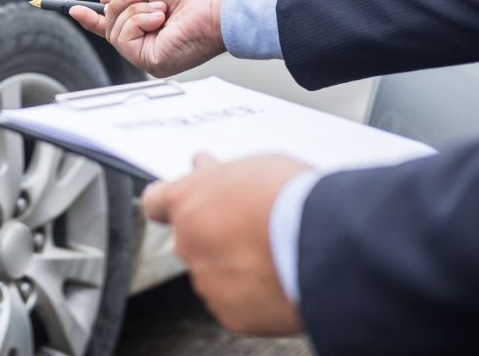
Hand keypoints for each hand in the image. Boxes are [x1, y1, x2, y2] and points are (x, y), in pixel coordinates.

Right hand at [70, 0, 230, 77]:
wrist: (217, 3)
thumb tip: (103, 2)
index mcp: (149, 27)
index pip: (115, 28)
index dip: (93, 19)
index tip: (75, 10)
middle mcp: (148, 44)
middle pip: (110, 26)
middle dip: (121, 5)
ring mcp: (149, 56)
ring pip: (115, 31)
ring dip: (134, 11)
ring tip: (161, 10)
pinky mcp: (151, 63)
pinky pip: (124, 39)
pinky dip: (138, 21)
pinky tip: (160, 19)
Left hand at [142, 154, 309, 335]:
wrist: (322, 244)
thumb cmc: (290, 198)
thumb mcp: (250, 167)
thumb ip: (219, 175)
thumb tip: (206, 168)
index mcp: (186, 201)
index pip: (156, 203)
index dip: (169, 205)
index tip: (180, 205)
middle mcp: (187, 242)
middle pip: (192, 239)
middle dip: (214, 234)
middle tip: (249, 227)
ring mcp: (206, 280)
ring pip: (214, 272)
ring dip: (234, 265)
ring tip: (274, 254)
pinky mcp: (229, 313)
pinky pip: (235, 303)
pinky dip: (252, 295)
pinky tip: (277, 280)